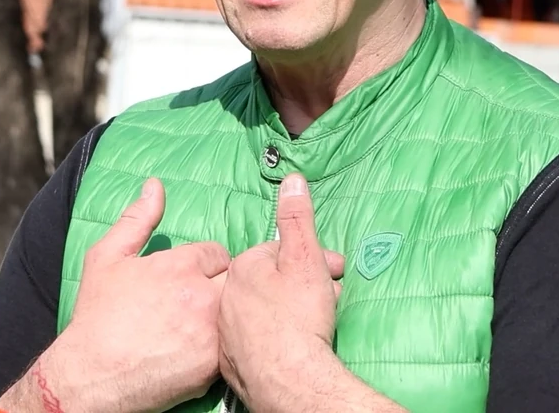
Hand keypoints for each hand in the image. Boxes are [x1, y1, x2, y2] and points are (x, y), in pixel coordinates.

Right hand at [0, 178, 230, 412]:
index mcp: (180, 265)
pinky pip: (232, 345)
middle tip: (200, 300)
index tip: (189, 279)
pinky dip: (221, 346)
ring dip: (225, 313)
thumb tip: (154, 186)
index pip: (217, 253)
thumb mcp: (107, 258)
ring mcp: (210, 331)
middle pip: (236, 278)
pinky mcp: (213, 364)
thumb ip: (136, 220)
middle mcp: (201, 295)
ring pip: (237, 311)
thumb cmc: (97, 317)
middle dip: (222, 284)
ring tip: (202, 323)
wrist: (90, 376)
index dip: (204, 265)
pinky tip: (199, 349)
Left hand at [218, 173, 344, 409]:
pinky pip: (254, 341)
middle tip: (328, 299)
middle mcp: (225, 297)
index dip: (310, 260)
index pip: (278, 254)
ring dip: (287, 311)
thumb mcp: (305, 257)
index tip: (334, 272)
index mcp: (242, 268)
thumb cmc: (299, 316)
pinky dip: (272, 339)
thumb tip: (291, 179)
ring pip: (262, 311)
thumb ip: (297, 218)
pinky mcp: (230, 363)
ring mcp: (225, 332)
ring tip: (314, 324)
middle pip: (270, 282)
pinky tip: (290, 347)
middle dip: (301, 285)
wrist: (291, 379)